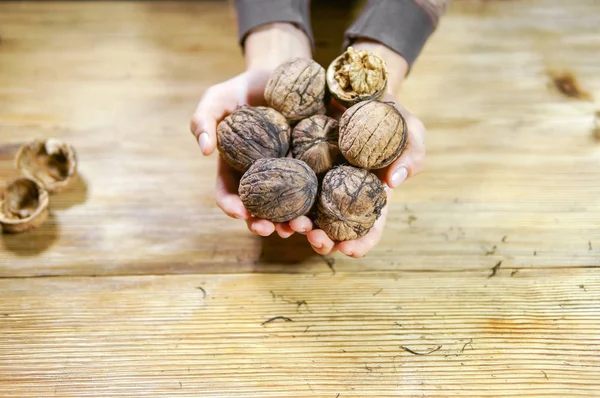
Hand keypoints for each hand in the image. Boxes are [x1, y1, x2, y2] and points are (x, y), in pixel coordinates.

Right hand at [189, 23, 311, 238]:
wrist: (279, 72)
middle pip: (261, 210)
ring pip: (289, 207)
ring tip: (301, 227)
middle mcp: (262, 177)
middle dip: (266, 224)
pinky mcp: (313, 165)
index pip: (230, 195)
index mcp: (236, 168)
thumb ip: (203, 120)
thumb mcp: (217, 99)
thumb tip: (204, 150)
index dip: (233, 207)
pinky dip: (319, 203)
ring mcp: (288, 173)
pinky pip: (316, 188)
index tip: (241, 213)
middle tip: (274, 229)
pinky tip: (325, 209)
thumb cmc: (242, 89)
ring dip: (293, 222)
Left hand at [290, 41, 426, 257]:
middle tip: (313, 237)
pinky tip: (260, 207)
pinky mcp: (288, 166)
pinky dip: (269, 202)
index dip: (361, 243)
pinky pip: (277, 188)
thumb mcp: (406, 126)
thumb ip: (411, 151)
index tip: (349, 250)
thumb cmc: (384, 110)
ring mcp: (312, 182)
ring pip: (299, 214)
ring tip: (286, 225)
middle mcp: (337, 194)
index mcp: (367, 194)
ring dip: (291, 227)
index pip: (367, 228)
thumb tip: (395, 181)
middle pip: (329, 228)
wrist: (348, 83)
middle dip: (321, 240)